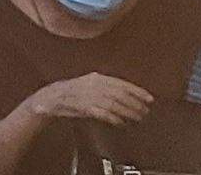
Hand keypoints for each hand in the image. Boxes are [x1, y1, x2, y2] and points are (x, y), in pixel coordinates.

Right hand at [33, 73, 157, 126]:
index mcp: (97, 77)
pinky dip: (115, 119)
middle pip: (121, 95)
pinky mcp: (85, 107)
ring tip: (137, 118)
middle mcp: (94, 85)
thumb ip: (106, 87)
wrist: (51, 98)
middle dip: (135, 104)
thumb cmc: (73, 92)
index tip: (150, 99)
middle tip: (146, 111)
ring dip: (128, 112)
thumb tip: (127, 94)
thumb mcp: (90, 83)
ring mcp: (89, 96)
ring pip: (115, 104)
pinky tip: (121, 123)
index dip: (138, 91)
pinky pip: (104, 114)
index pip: (122, 83)